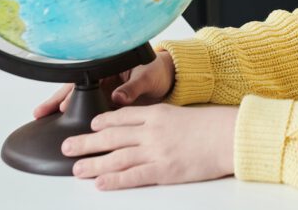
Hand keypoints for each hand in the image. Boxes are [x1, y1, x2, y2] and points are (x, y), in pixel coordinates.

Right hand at [32, 50, 175, 118]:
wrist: (169, 78)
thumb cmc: (158, 71)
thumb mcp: (147, 75)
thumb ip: (133, 86)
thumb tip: (119, 95)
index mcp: (108, 67)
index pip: (83, 78)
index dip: (70, 91)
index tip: (61, 104)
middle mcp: (102, 80)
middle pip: (74, 90)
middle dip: (56, 101)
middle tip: (39, 113)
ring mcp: (104, 93)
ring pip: (79, 101)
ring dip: (63, 111)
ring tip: (44, 121)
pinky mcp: (109, 105)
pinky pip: (91, 111)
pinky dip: (79, 118)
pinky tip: (69, 128)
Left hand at [63, 103, 238, 189]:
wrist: (230, 136)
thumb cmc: (212, 126)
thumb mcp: (183, 114)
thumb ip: (162, 120)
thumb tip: (145, 127)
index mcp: (158, 114)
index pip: (122, 116)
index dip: (102, 121)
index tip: (90, 125)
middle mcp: (152, 132)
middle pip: (112, 136)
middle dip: (86, 142)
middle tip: (68, 147)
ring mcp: (156, 151)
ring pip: (117, 157)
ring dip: (93, 163)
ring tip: (77, 169)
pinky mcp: (164, 170)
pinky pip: (133, 176)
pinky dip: (114, 180)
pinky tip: (101, 183)